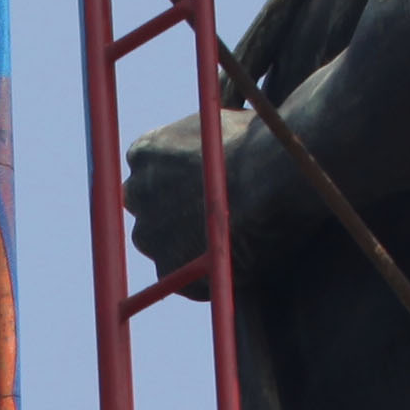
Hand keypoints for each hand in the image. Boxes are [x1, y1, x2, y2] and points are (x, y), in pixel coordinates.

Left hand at [119, 103, 315, 275]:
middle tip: (214, 220)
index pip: (149, 174)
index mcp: (146, 152)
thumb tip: (211, 152)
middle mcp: (137, 192)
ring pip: (164, 246)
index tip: (200, 190)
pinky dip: (209, 277)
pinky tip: (239, 261)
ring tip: (234, 240)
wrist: (272, 176)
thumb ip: (199, 148)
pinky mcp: (169, 270)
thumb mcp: (218, 130)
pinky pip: (186, 279)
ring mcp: (149, 233)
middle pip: (148, 210)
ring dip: (190, 248)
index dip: (176, 183)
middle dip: (173, 216)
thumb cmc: (259, 145)